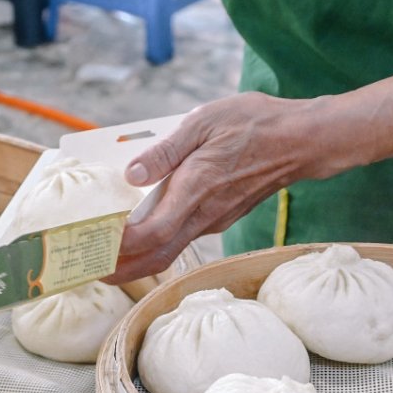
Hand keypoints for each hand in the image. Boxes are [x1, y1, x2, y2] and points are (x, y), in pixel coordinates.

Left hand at [107, 92, 339, 282]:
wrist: (303, 141)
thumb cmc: (255, 124)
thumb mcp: (203, 122)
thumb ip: (165, 151)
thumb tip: (131, 174)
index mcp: (196, 189)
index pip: (153, 233)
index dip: (121, 245)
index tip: (94, 244)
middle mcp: (204, 214)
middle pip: (157, 257)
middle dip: (121, 269)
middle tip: (89, 270)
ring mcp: (214, 220)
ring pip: (170, 252)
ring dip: (137, 261)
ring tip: (105, 258)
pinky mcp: (219, 217)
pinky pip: (182, 239)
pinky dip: (156, 245)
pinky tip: (139, 234)